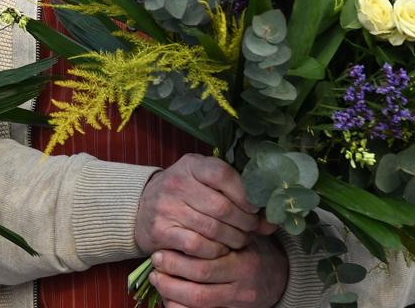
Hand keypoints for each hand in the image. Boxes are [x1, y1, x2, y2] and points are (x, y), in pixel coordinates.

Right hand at [135, 154, 271, 258]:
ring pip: (214, 229)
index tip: (255, 208)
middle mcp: (176, 183)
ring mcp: (166, 207)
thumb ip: (236, 193)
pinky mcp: (161, 230)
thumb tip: (273, 220)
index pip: (224, 175)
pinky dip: (215, 251)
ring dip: (233, 239)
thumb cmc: (185, 194)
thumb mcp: (205, 182)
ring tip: (238, 240)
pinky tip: (219, 249)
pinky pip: (198, 245)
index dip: (245, 195)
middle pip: (223, 207)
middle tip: (251, 230)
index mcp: (191, 165)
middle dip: (245, 223)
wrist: (142, 208)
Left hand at [148, 234, 288, 307]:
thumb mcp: (244, 237)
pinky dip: (180, 307)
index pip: (205, 267)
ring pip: (197, 306)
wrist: (279, 278)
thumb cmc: (252, 251)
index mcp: (243, 266)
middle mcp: (239, 289)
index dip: (178, 262)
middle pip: (197, 290)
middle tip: (155, 262)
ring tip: (157, 278)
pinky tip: (167, 296)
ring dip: (170, 294)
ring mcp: (235, 304)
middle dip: (170, 279)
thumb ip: (223, 229)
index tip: (159, 250)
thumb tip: (190, 216)